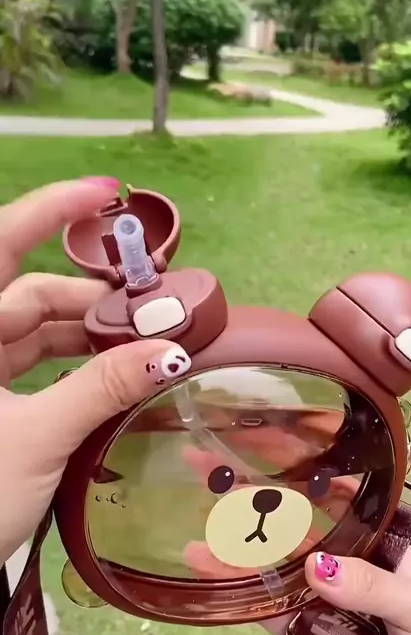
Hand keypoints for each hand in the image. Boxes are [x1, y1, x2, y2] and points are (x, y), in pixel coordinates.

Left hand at [0, 179, 191, 566]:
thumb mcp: (40, 438)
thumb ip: (104, 388)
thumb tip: (170, 350)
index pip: (2, 247)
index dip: (51, 211)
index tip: (108, 196)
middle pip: (35, 296)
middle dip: (98, 300)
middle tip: (160, 313)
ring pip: (40, 333)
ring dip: (94, 336)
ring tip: (149, 345)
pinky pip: (39, 366)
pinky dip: (79, 366)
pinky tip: (118, 373)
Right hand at [175, 405, 410, 634]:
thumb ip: (371, 586)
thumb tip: (315, 568)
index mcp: (374, 541)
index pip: (330, 491)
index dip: (294, 465)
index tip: (255, 439)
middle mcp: (342, 562)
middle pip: (290, 525)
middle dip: (250, 498)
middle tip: (206, 468)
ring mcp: (320, 600)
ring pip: (272, 569)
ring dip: (235, 551)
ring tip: (196, 536)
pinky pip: (269, 614)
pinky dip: (241, 597)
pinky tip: (210, 578)